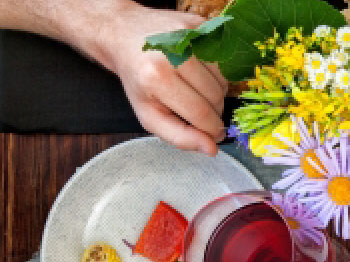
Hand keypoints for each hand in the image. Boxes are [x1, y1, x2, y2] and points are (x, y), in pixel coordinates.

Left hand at [87, 3, 227, 153]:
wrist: (125, 35)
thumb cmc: (138, 79)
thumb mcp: (148, 114)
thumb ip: (179, 136)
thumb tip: (212, 149)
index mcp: (157, 80)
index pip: (202, 113)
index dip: (212, 129)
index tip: (214, 135)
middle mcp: (174, 54)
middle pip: (216, 96)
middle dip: (214, 110)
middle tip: (200, 110)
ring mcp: (188, 36)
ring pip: (223, 78)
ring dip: (217, 90)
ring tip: (198, 89)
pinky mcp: (199, 23)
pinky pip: (224, 58)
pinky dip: (217, 70)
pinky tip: (200, 70)